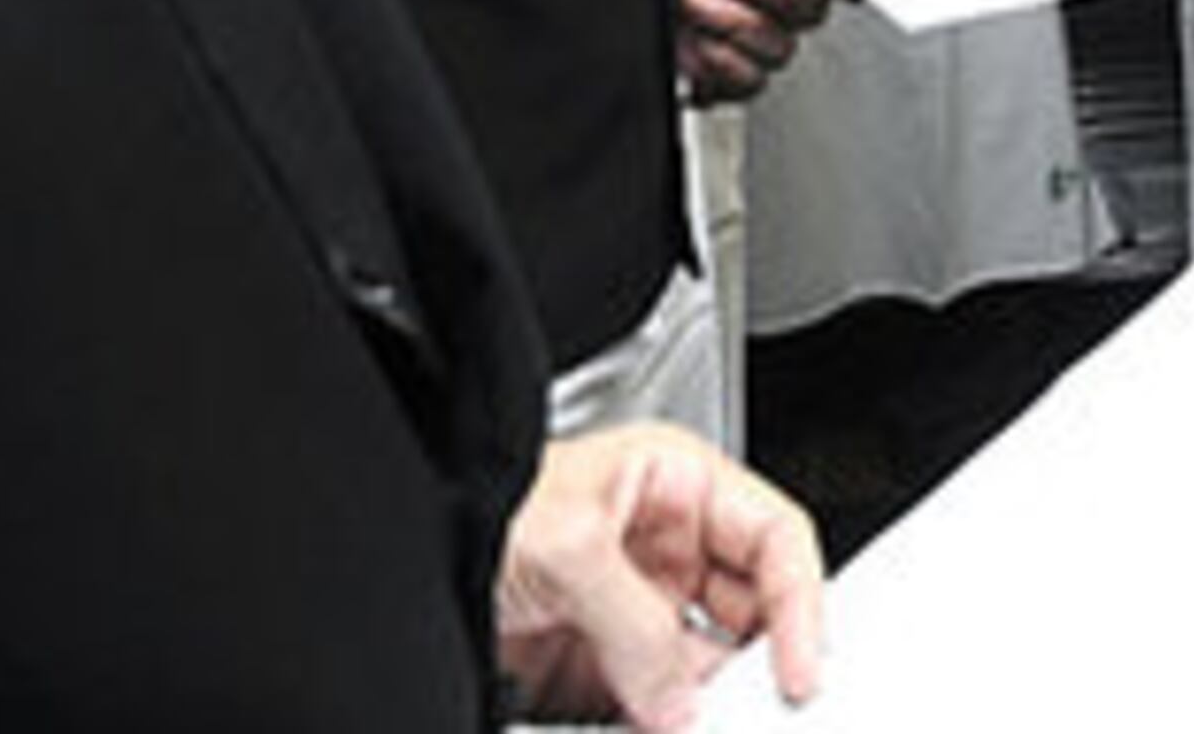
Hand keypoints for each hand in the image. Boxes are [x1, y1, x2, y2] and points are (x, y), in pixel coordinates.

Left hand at [496, 424, 824, 724]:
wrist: (393, 560)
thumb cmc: (469, 502)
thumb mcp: (566, 544)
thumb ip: (635, 623)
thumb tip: (682, 698)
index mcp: (675, 484)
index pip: (772, 538)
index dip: (800, 601)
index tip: (800, 667)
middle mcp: (664, 546)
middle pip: (750, 611)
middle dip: (759, 661)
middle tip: (762, 709)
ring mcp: (635, 611)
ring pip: (705, 669)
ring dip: (709, 705)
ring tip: (699, 726)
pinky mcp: (601, 669)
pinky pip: (655, 707)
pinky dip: (664, 728)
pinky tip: (662, 730)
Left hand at [677, 0, 835, 100]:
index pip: (820, 0)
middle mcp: (777, 17)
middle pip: (793, 37)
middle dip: (746, 9)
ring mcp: (753, 50)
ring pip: (769, 63)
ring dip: (725, 31)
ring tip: (697, 9)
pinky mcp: (728, 81)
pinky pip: (743, 88)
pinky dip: (713, 64)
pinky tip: (697, 42)